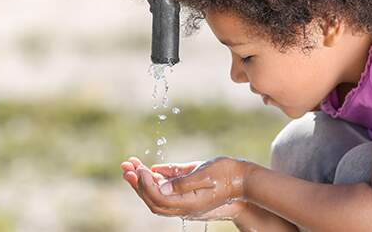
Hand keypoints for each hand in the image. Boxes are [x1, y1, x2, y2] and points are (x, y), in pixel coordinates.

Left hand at [121, 156, 250, 219]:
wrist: (245, 181)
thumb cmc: (228, 174)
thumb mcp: (205, 174)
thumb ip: (182, 181)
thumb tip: (160, 185)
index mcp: (189, 204)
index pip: (159, 199)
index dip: (145, 185)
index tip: (140, 169)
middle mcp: (185, 207)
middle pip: (154, 200)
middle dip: (138, 184)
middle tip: (126, 167)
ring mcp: (186, 202)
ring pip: (158, 197)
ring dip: (142, 182)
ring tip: (130, 166)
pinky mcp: (187, 194)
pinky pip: (166, 192)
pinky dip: (155, 181)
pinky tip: (149, 169)